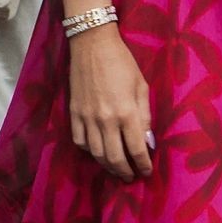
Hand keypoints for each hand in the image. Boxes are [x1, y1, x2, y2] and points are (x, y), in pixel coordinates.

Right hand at [68, 28, 153, 181]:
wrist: (92, 45)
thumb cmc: (122, 62)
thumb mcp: (141, 86)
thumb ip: (144, 115)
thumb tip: (147, 139)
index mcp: (126, 112)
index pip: (136, 148)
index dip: (143, 164)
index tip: (147, 171)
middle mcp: (105, 120)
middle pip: (114, 157)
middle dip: (124, 171)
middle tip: (131, 177)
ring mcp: (86, 118)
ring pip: (96, 153)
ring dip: (107, 165)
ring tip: (117, 169)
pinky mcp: (74, 113)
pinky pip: (80, 141)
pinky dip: (89, 151)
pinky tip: (97, 151)